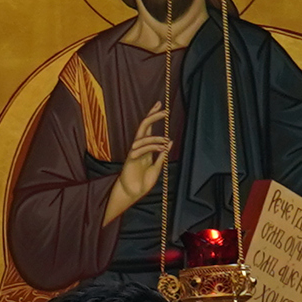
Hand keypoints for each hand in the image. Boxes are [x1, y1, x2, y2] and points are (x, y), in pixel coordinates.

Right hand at [102, 105, 172, 227]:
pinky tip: (161, 148)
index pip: (148, 128)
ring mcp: (134, 152)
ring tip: (166, 140)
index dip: (153, 116)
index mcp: (145, 148)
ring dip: (156, 137)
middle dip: (153, 116)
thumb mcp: (157, 168)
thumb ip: (162, 155)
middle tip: (163, 108)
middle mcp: (139, 147)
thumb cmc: (143, 183)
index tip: (162, 106)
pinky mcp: (131, 159)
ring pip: (143, 137)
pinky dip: (152, 146)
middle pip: (144, 126)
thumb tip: (170, 141)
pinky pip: (141, 149)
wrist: (133, 194)